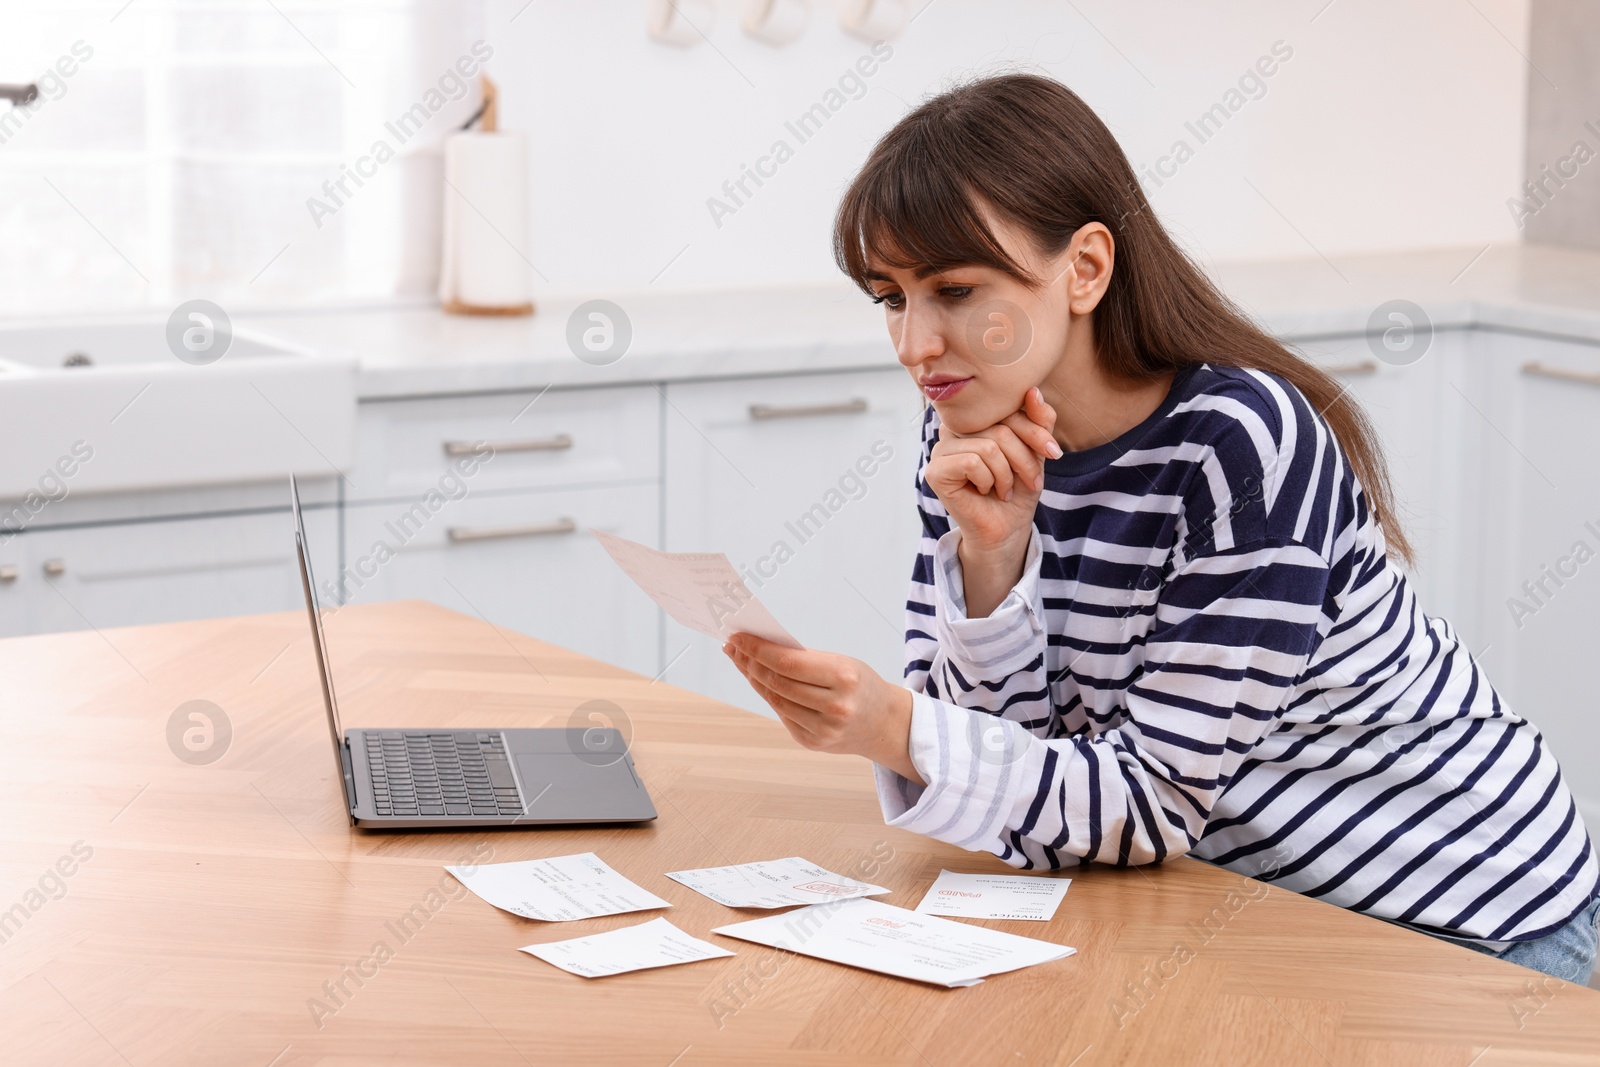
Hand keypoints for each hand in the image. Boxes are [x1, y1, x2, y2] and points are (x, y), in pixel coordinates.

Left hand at [722, 634, 921, 784]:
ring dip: (754, 679)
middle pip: (778, 682)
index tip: (738, 637)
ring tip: (742, 661)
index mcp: (844, 678)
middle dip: (751, 662)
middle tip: (734, 647)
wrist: (884, 723)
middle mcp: (835, 707)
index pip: (788, 663)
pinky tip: (759, 682)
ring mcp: (824, 729)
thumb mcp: (842, 664)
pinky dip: (769, 696)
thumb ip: (805, 660)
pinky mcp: (813, 743)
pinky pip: (783, 714)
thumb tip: (759, 648)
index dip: (758, 649)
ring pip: (776, 700)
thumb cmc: (859, 685)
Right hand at [926, 387, 1058, 616]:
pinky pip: (972, 462)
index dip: (1035, 429)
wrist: (1007, 528)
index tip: (1054, 452)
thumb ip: (1038, 420)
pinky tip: (988, 491)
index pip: (1006, 407)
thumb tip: (1032, 390)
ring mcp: (940, 449)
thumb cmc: (1018, 488)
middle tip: (1033, 480)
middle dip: (1025, 457)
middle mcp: (953, 428)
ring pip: (988, 446)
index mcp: (975, 418)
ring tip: (1007, 489)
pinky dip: (989, 480)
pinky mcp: (935, 471)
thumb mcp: (1036, 451)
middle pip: (998, 427)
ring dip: (1007, 474)